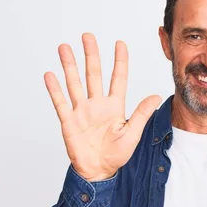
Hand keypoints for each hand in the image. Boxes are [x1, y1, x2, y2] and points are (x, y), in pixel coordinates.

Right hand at [44, 33, 161, 180]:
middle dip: (91, 55)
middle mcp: (97, 104)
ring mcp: (81, 111)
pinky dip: (55, 89)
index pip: (117, 78)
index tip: (120, 43)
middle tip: (87, 36)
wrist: (98, 170)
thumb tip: (156, 96)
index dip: (119, 61)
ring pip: (74, 83)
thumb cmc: (116, 154)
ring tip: (64, 47)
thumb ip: (141, 113)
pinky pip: (60, 102)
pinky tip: (50, 75)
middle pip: (93, 74)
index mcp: (114, 106)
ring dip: (69, 65)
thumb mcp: (133, 133)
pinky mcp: (69, 121)